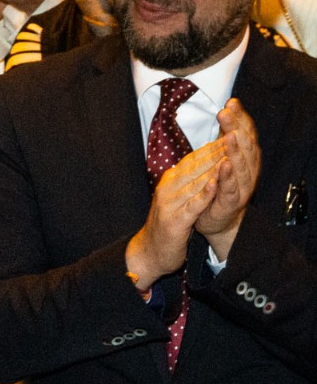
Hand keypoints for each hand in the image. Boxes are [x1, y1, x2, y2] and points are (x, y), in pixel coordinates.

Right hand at [125, 137, 227, 290]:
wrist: (148, 252)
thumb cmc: (167, 224)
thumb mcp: (176, 197)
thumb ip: (188, 179)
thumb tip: (204, 160)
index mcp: (170, 181)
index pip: (194, 158)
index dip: (213, 145)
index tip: (230, 131)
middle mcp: (168, 188)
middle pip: (195, 166)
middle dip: (216, 151)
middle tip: (235, 135)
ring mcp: (170, 204)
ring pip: (195, 182)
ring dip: (213, 167)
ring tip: (229, 153)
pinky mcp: (175, 221)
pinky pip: (192, 205)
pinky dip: (204, 194)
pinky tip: (214, 184)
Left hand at [194, 99, 260, 259]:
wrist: (216, 220)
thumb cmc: (219, 186)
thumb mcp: (222, 158)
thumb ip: (225, 137)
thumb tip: (228, 108)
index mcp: (245, 158)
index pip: (244, 133)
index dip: (240, 118)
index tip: (231, 102)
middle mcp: (248, 170)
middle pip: (245, 145)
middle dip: (236, 127)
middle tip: (226, 112)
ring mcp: (241, 186)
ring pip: (241, 166)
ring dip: (235, 150)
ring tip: (231, 135)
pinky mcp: (231, 202)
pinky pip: (230, 188)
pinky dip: (227, 176)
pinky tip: (224, 165)